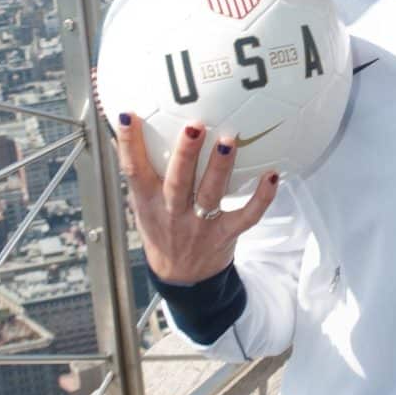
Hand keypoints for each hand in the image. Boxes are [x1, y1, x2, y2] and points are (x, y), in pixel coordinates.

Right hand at [111, 111, 279, 284]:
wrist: (182, 278)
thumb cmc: (162, 231)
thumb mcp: (140, 205)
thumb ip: (137, 172)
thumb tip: (122, 130)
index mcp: (149, 202)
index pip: (134, 171)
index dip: (129, 144)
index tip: (128, 116)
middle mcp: (173, 212)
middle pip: (177, 181)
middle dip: (185, 154)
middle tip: (194, 126)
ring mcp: (201, 224)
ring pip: (211, 194)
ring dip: (220, 167)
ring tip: (228, 141)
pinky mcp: (226, 233)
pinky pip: (247, 216)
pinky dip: (262, 198)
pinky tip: (272, 175)